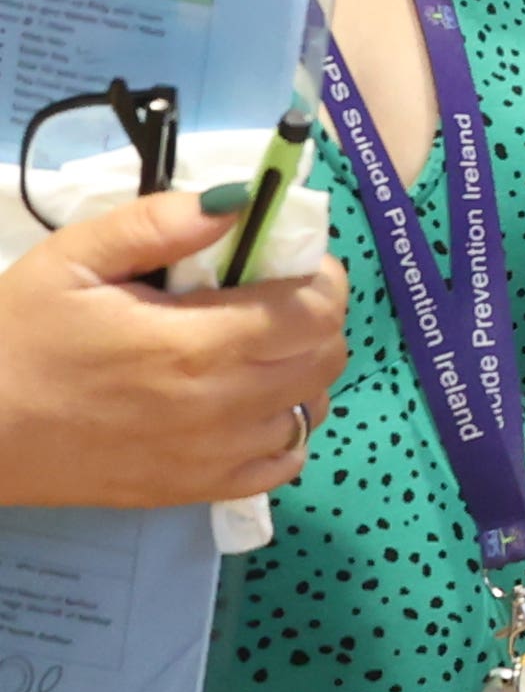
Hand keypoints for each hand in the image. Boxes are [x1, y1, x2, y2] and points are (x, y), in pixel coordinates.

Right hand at [0, 193, 346, 509]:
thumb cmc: (17, 339)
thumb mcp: (74, 261)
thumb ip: (159, 225)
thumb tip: (236, 202)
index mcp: (199, 344)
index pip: (318, 309)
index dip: (318, 277)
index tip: (285, 263)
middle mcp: (223, 406)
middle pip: (327, 356)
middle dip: (314, 317)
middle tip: (267, 298)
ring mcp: (215, 456)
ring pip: (311, 408)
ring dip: (300, 372)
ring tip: (251, 349)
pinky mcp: (197, 489)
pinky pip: (284, 462)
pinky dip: (283, 429)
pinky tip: (245, 404)